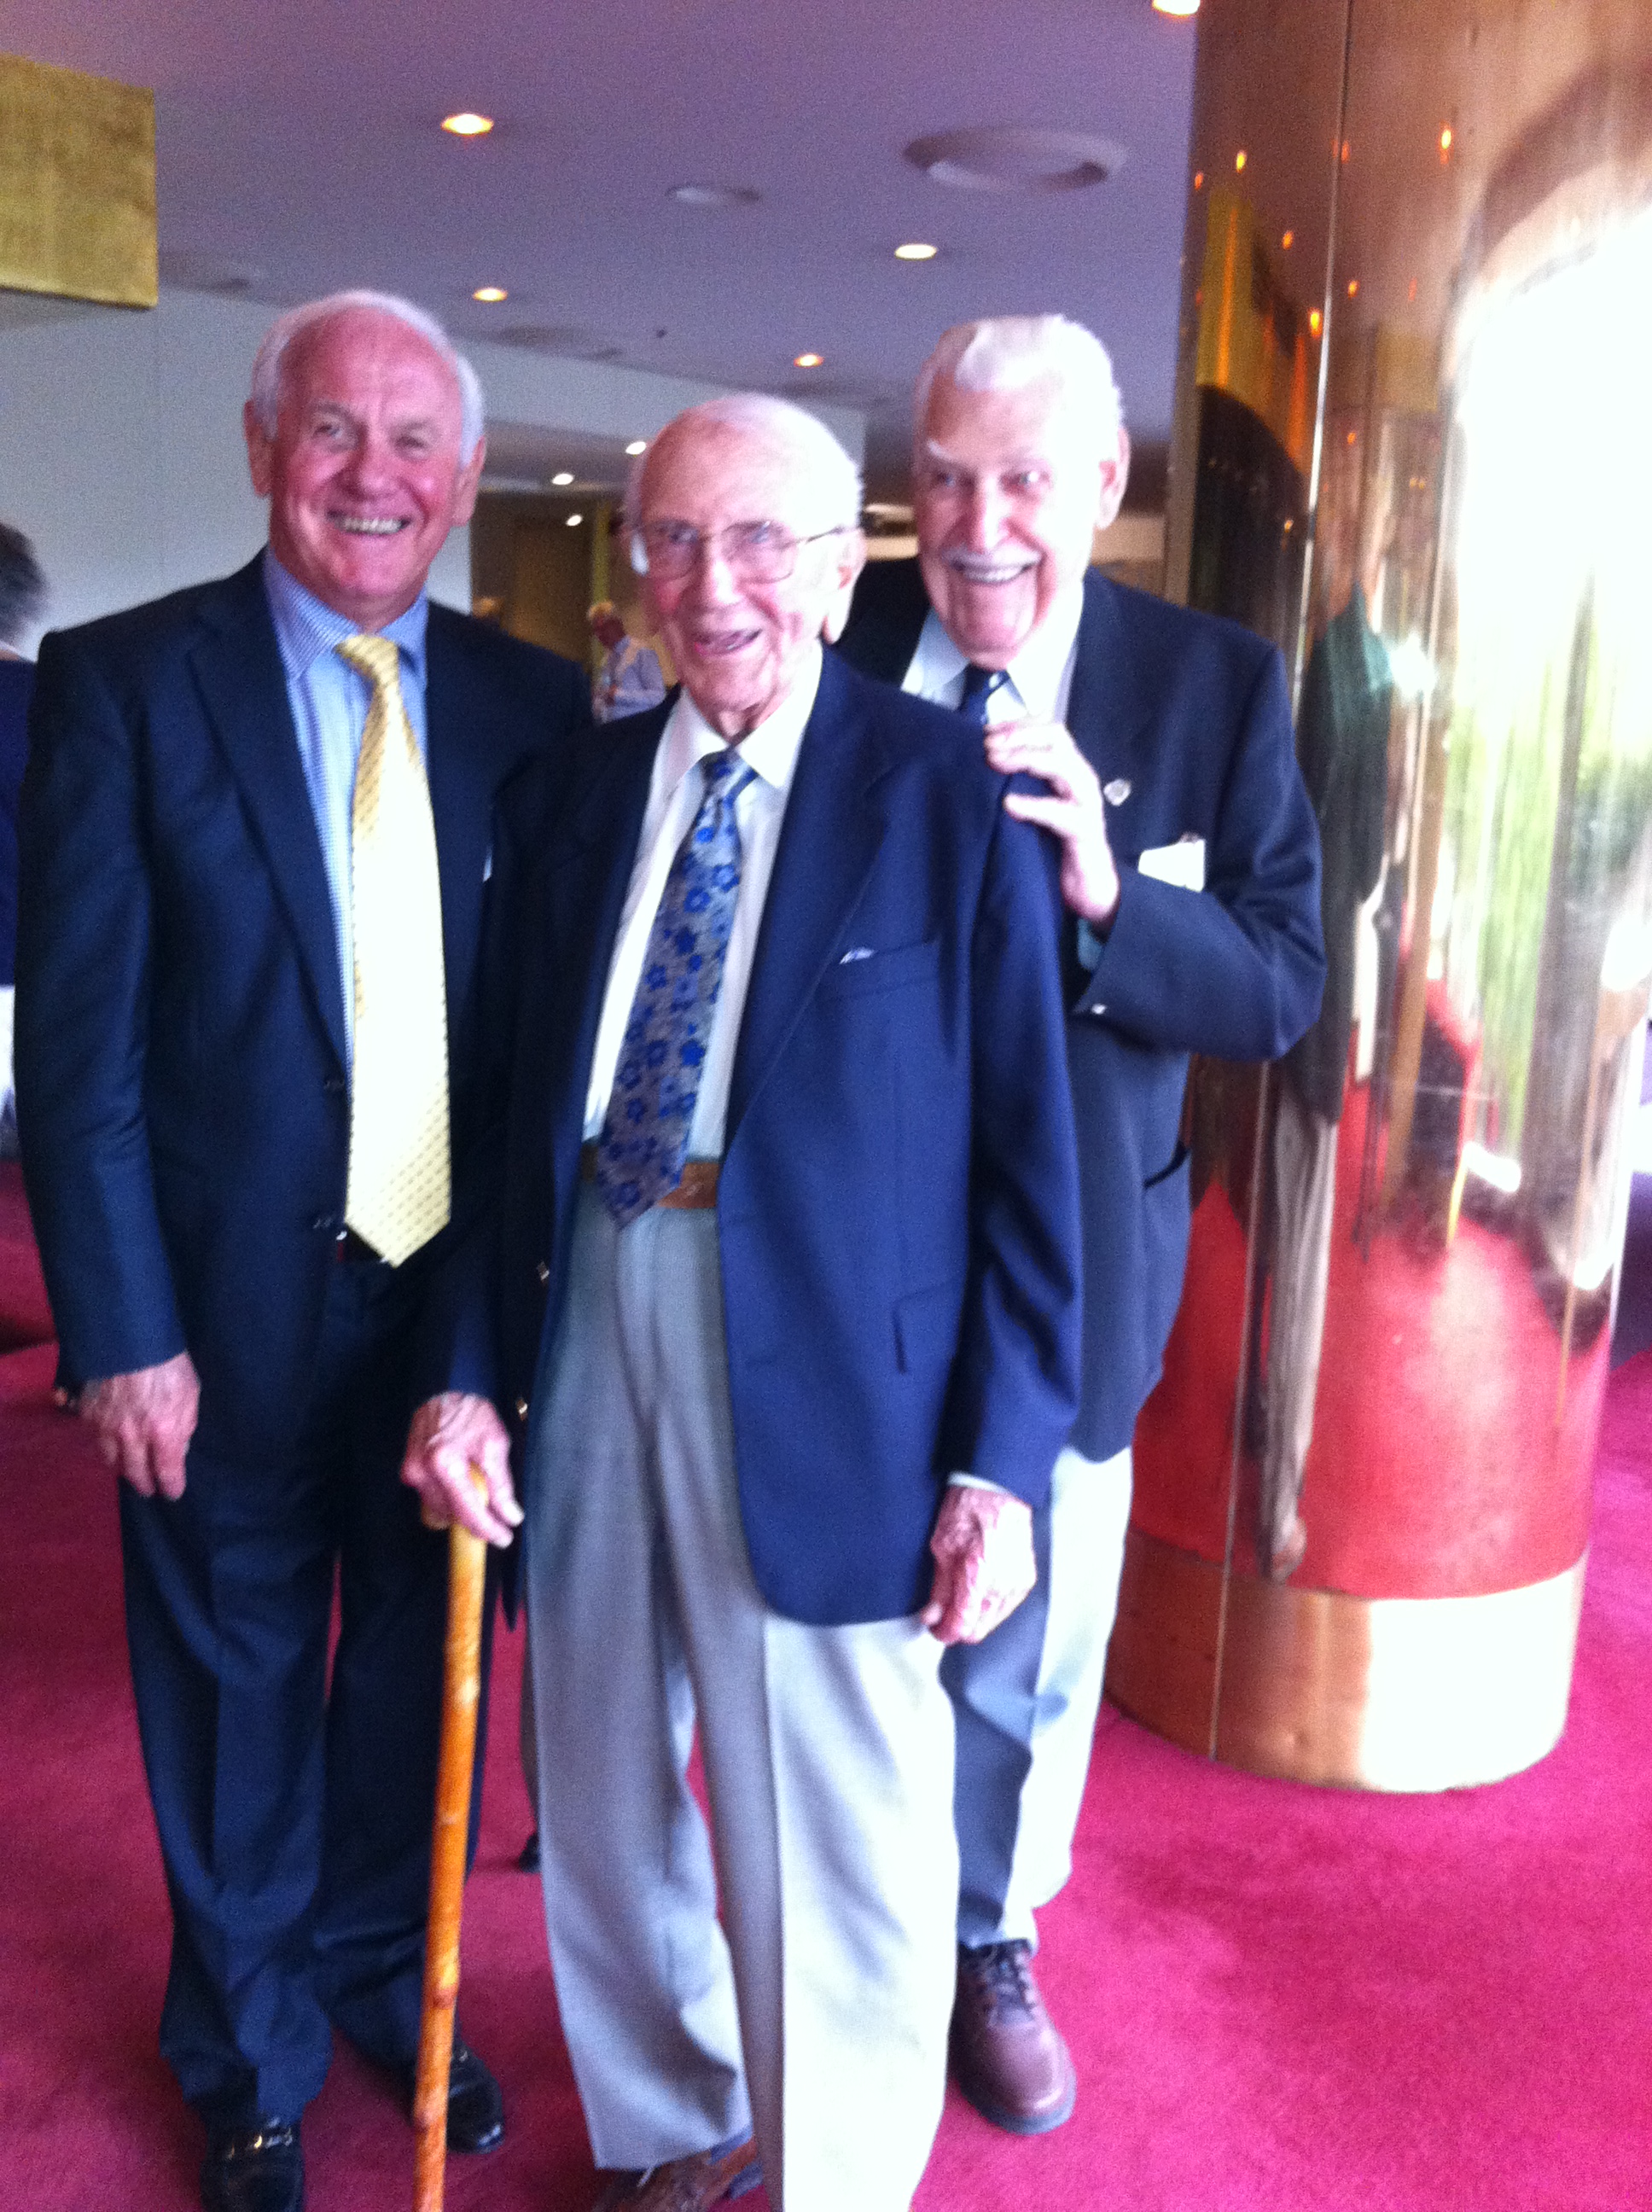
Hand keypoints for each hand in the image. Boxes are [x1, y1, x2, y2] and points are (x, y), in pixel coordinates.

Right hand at [79, 1351, 200, 1500]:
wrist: (128, 1338)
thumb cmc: (168, 1361)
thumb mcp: (191, 1393)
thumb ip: (185, 1424)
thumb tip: (180, 1446)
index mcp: (163, 1432)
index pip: (167, 1472)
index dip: (171, 1486)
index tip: (173, 1493)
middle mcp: (132, 1436)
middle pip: (135, 1473)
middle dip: (144, 1484)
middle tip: (148, 1489)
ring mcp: (106, 1426)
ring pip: (112, 1461)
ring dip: (122, 1469)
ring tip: (129, 1471)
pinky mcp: (88, 1414)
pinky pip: (95, 1440)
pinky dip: (104, 1446)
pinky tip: (110, 1445)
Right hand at [402, 1392, 520, 1546]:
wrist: (445, 1389)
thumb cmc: (471, 1412)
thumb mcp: (495, 1444)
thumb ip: (500, 1485)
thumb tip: (510, 1515)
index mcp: (444, 1463)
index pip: (467, 1512)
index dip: (488, 1530)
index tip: (504, 1537)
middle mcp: (421, 1471)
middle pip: (452, 1516)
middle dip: (476, 1519)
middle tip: (498, 1514)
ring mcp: (411, 1472)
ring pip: (441, 1510)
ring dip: (461, 1509)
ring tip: (479, 1490)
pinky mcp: (409, 1471)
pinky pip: (432, 1497)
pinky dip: (450, 1496)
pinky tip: (462, 1482)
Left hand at [922, 1484, 1036, 1644]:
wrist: (999, 1489)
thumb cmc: (969, 1508)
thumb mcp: (942, 1546)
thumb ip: (939, 1588)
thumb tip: (932, 1616)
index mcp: (979, 1576)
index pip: (961, 1626)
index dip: (944, 1632)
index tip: (934, 1628)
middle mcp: (1003, 1585)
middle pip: (979, 1631)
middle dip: (958, 1627)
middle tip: (942, 1615)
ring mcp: (1018, 1584)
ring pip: (992, 1622)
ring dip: (975, 1618)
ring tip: (959, 1598)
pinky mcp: (1026, 1579)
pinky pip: (1006, 1607)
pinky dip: (990, 1607)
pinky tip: (979, 1591)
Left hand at [985, 718, 1120, 928]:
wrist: (1087, 888)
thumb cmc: (1057, 845)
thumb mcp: (1035, 807)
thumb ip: (1019, 784)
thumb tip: (983, 764)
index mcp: (1069, 769)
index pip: (1048, 730)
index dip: (1018, 724)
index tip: (986, 730)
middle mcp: (1080, 779)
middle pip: (1056, 738)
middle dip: (1019, 735)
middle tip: (987, 746)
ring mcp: (1086, 803)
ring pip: (1061, 765)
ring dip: (1026, 759)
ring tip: (995, 763)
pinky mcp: (1085, 832)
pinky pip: (1060, 812)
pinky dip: (1034, 805)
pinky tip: (1009, 804)